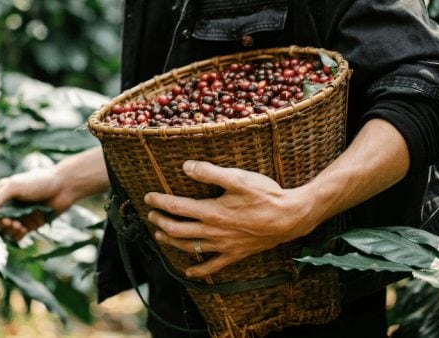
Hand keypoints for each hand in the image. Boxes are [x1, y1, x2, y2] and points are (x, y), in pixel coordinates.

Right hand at [0, 169, 72, 240]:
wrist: (63, 187)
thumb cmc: (38, 182)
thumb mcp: (14, 187)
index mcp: (2, 194)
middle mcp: (9, 206)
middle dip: (0, 224)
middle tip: (9, 222)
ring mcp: (20, 216)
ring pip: (7, 230)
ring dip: (9, 230)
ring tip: (18, 225)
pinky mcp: (30, 224)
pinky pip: (18, 235)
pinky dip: (17, 236)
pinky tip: (22, 230)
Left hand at [144, 160, 317, 277]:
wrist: (290, 217)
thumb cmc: (265, 195)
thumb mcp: (237, 178)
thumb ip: (210, 172)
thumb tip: (186, 166)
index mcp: (211, 211)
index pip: (176, 207)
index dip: (159, 202)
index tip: (148, 198)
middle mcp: (213, 231)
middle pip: (178, 229)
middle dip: (160, 222)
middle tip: (150, 216)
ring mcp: (224, 245)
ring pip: (190, 247)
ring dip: (171, 242)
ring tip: (159, 236)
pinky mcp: (235, 254)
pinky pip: (213, 267)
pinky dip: (198, 270)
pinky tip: (189, 271)